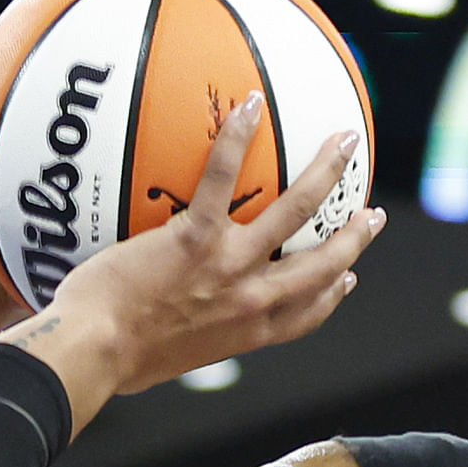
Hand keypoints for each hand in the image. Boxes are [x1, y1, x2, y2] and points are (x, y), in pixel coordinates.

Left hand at [11, 93, 381, 412]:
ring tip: (346, 142)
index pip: (305, 315)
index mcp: (246, 332)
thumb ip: (177, 341)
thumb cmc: (111, 362)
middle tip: (372, 214)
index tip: (348, 277)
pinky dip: (239, 136)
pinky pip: (224, 175)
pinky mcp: (197, 236)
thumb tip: (153, 336)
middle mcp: (251, 300)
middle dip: (355, 236)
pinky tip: (252, 104)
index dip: (333, 295)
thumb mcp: (160, 362)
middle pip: (323, 264)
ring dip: (327, 172)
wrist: (95, 351)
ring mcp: (230, 265)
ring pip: (297, 210)